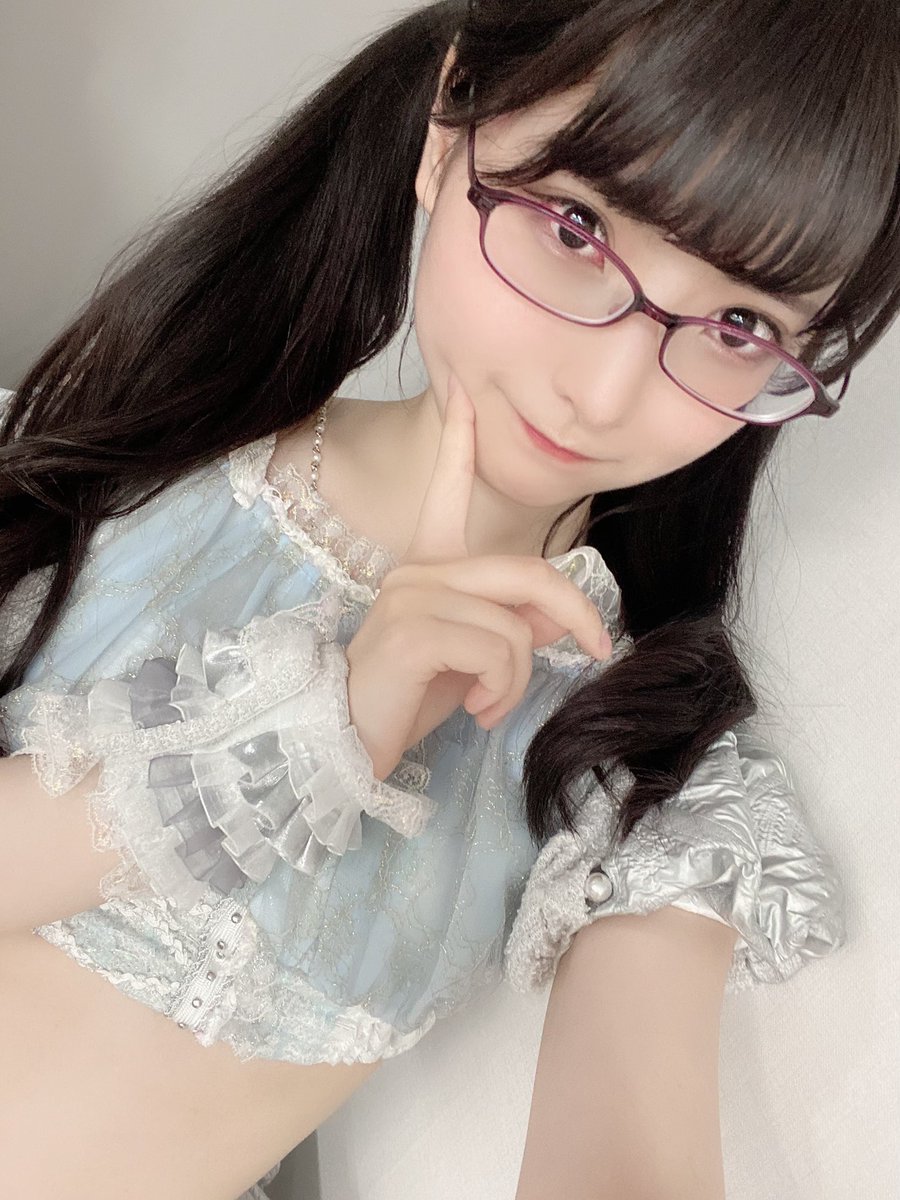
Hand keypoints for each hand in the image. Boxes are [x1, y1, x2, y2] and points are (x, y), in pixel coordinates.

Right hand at [345, 374, 612, 780]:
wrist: (351, 741)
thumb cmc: (412, 695)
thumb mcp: (475, 657)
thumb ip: (515, 624)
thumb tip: (560, 613)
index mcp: (429, 566)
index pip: (447, 492)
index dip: (458, 441)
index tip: (464, 391)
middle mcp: (418, 569)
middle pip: (527, 571)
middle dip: (577, 613)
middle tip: (598, 649)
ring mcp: (413, 595)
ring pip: (516, 624)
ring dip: (519, 678)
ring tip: (491, 703)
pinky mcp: (414, 630)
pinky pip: (498, 650)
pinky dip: (502, 689)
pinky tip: (475, 709)